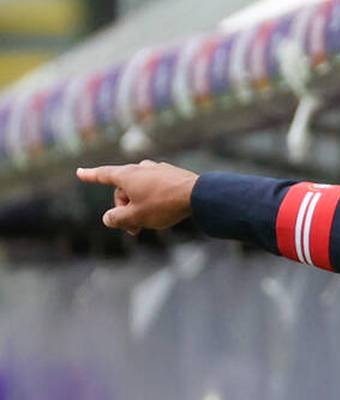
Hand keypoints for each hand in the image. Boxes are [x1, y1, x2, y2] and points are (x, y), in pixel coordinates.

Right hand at [76, 160, 198, 235]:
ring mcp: (158, 169)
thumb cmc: (164, 204)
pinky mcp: (172, 175)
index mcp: (127, 175)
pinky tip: (165, 211)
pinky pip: (156, 189)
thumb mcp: (136, 216)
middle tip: (134, 230)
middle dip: (125, 210)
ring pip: (141, 191)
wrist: (199, 195)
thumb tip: (108, 218)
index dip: (90, 176)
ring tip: (150, 223)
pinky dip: (154, 201)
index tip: (80, 172)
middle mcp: (141, 168)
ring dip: (140, 208)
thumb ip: (117, 219)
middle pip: (124, 191)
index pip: (103, 175)